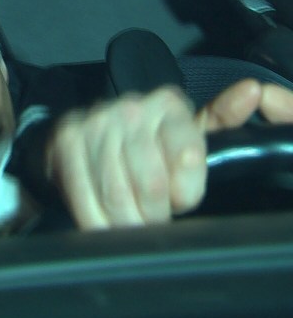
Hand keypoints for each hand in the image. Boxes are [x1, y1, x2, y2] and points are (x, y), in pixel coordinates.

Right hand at [48, 80, 292, 230]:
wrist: (84, 138)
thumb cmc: (145, 145)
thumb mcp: (187, 134)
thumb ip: (224, 120)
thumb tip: (251, 92)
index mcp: (169, 105)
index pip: (187, 159)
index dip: (184, 194)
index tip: (177, 202)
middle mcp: (131, 107)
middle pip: (151, 183)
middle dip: (153, 215)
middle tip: (151, 222)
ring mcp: (95, 122)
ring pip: (117, 193)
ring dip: (124, 222)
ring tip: (129, 225)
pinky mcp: (66, 141)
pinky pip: (83, 194)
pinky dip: (94, 219)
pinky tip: (102, 224)